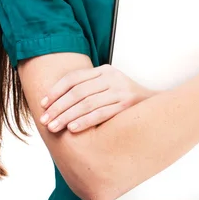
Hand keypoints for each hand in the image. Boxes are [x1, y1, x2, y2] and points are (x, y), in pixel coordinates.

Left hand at [39, 64, 155, 132]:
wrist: (156, 106)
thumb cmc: (124, 99)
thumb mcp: (107, 87)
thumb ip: (88, 89)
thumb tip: (55, 103)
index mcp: (103, 70)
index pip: (73, 78)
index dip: (56, 91)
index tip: (42, 104)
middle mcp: (111, 77)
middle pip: (77, 92)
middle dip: (58, 107)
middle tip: (45, 120)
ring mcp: (120, 90)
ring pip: (86, 103)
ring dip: (67, 116)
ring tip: (54, 127)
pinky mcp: (126, 104)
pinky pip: (100, 113)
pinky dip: (85, 121)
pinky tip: (72, 129)